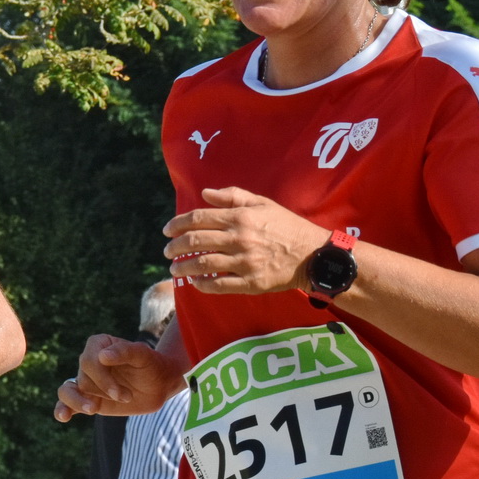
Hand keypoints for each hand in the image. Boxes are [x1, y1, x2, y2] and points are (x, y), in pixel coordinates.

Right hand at [54, 335, 183, 421]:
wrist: (159, 384)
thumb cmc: (151, 366)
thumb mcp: (144, 355)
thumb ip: (125, 352)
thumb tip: (103, 356)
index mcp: (99, 345)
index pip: (88, 361)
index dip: (102, 379)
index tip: (120, 393)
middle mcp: (89, 362)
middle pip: (83, 379)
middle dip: (104, 391)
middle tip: (127, 397)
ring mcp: (87, 382)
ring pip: (67, 391)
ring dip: (79, 402)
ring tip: (92, 409)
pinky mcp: (87, 399)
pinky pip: (66, 403)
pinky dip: (62, 409)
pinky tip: (63, 416)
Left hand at [162, 187, 324, 295]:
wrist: (312, 255)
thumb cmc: (286, 226)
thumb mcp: (262, 204)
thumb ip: (233, 197)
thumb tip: (206, 193)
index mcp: (240, 217)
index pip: (198, 218)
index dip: (177, 224)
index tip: (167, 230)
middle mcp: (239, 238)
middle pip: (195, 241)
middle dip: (175, 246)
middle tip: (166, 251)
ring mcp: (244, 262)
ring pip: (203, 264)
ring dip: (183, 266)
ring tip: (174, 268)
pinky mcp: (250, 282)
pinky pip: (218, 285)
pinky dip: (202, 284)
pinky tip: (195, 282)